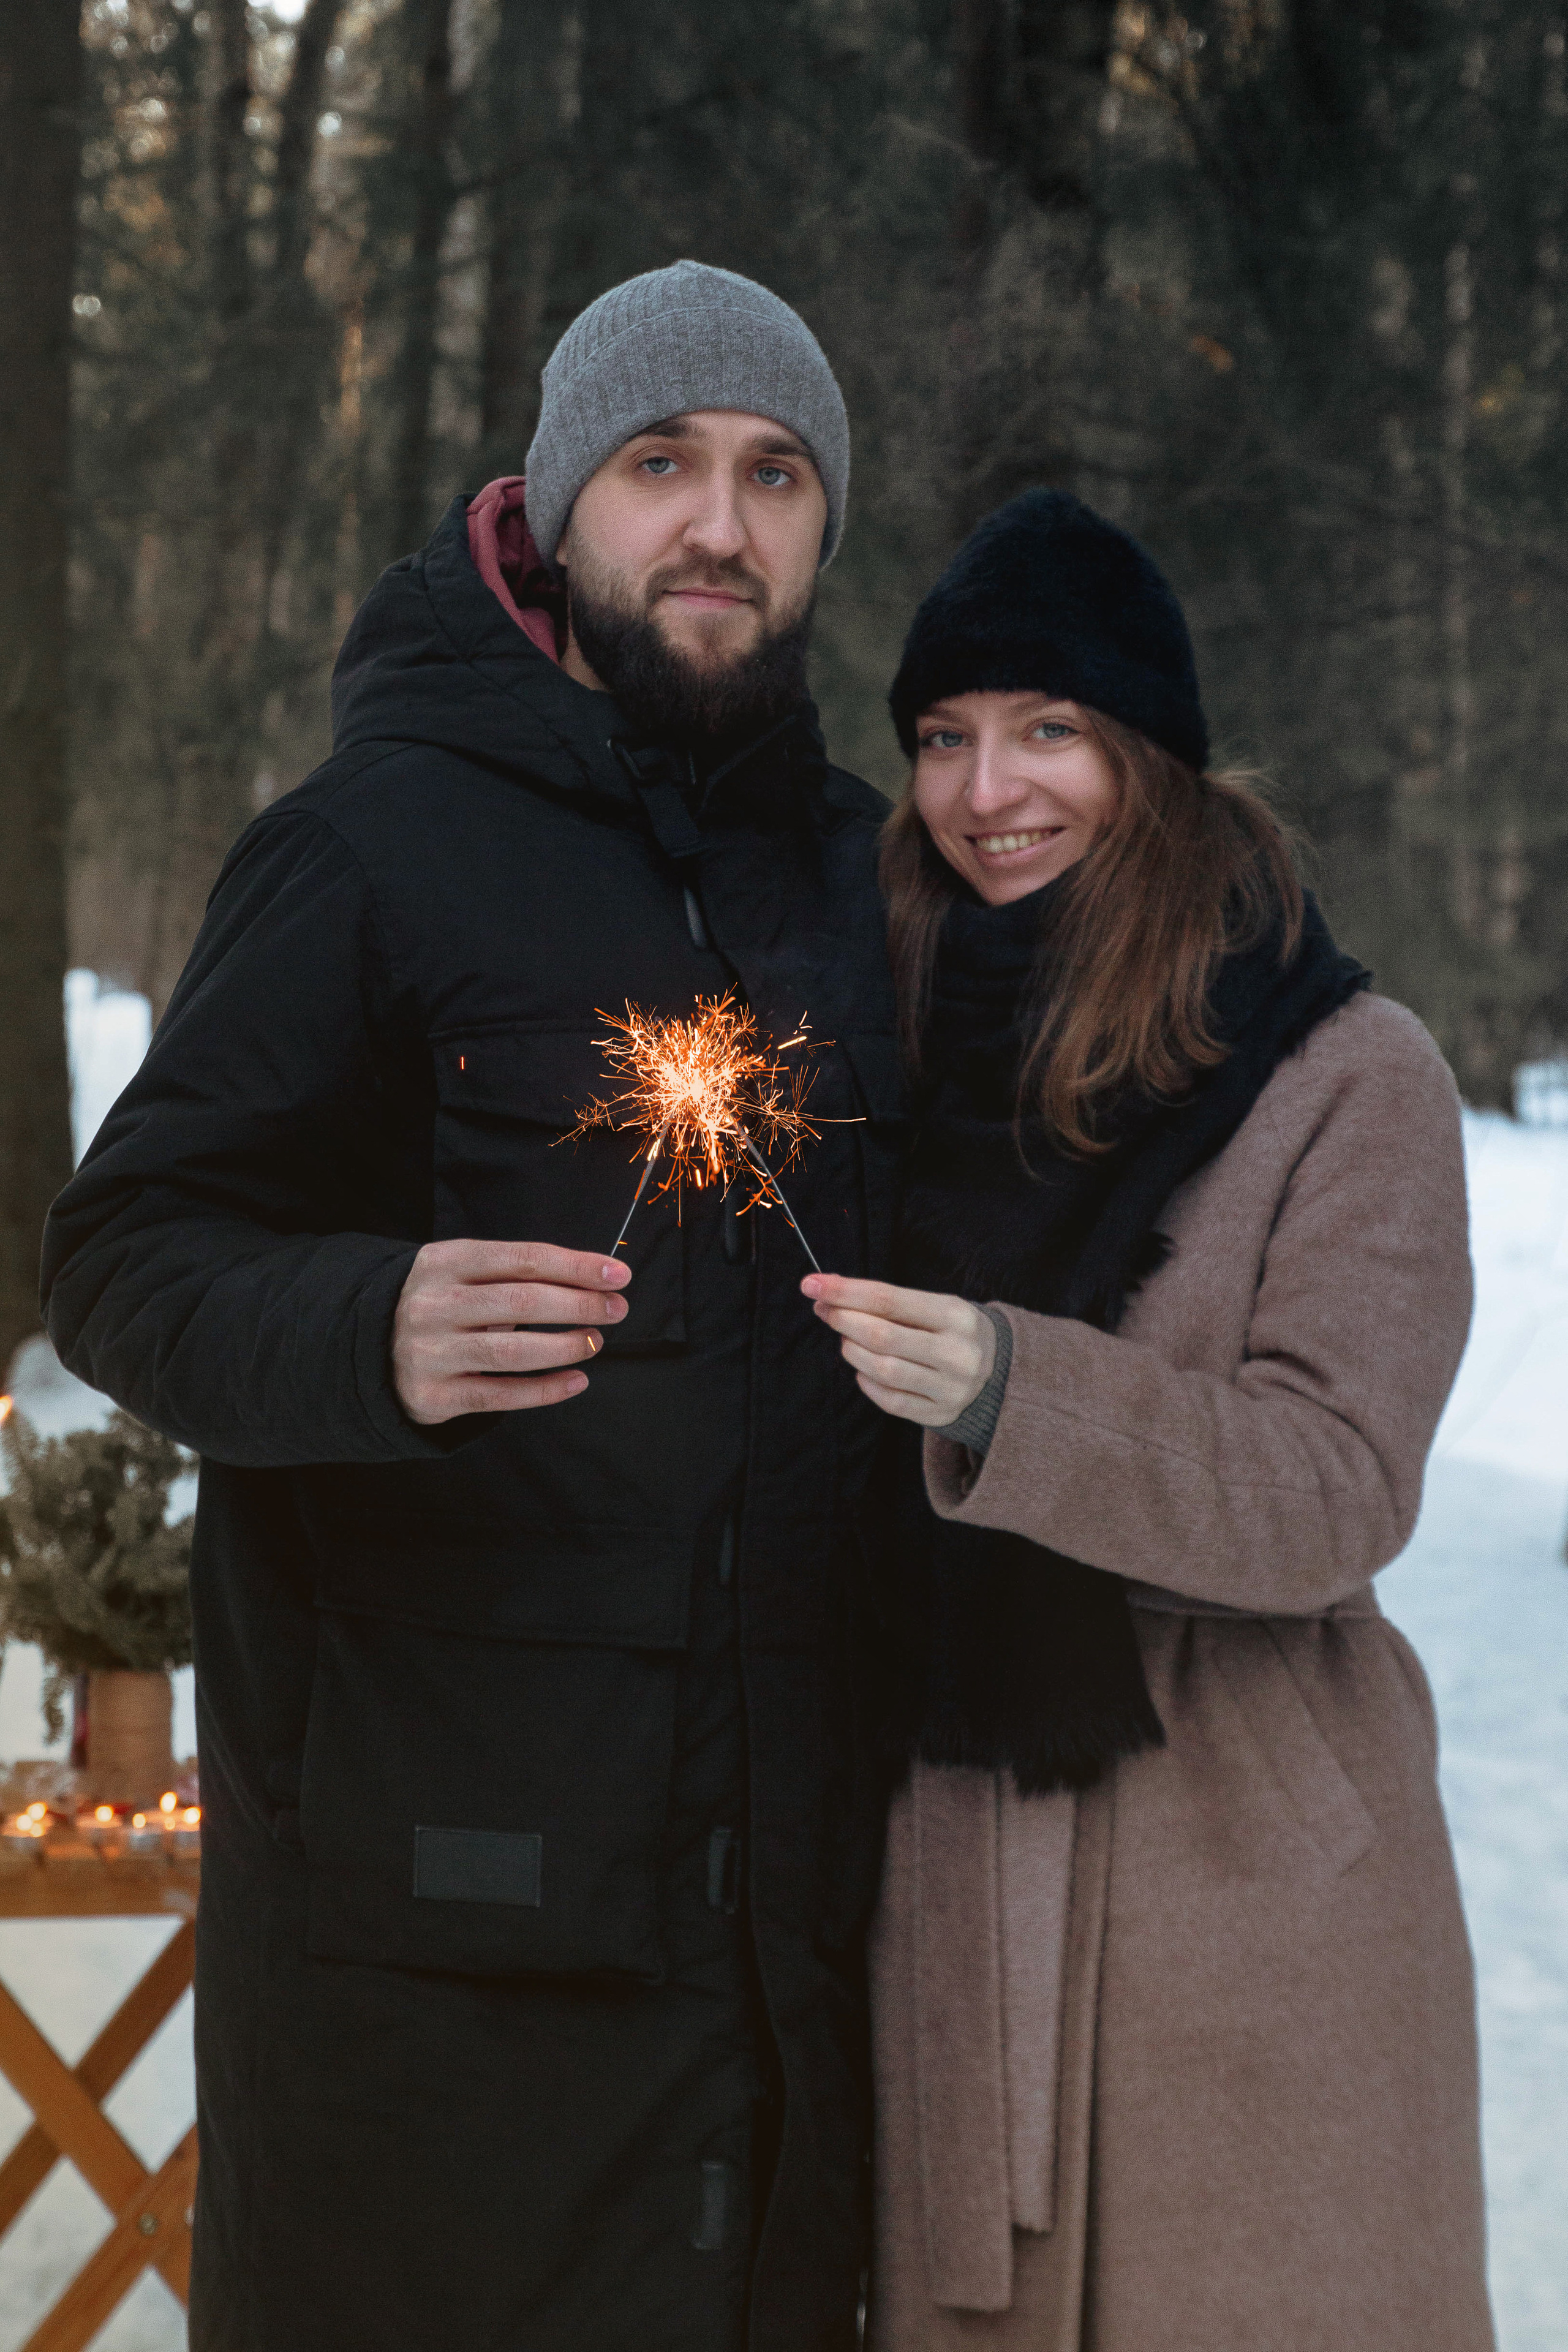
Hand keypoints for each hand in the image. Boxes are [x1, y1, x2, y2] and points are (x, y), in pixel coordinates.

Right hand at [393, 1239, 631, 1424]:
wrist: (371, 1349)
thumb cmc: (442, 1304)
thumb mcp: (463, 1272)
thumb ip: (515, 1274)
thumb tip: (594, 1281)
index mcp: (445, 1261)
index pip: (523, 1259)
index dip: (575, 1266)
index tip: (618, 1274)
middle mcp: (434, 1304)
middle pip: (521, 1302)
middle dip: (579, 1305)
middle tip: (615, 1309)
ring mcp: (430, 1351)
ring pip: (511, 1352)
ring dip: (564, 1347)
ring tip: (594, 1343)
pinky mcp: (433, 1395)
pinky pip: (499, 1395)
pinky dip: (544, 1390)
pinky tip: (576, 1381)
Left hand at [801, 1273, 995, 1426]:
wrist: (998, 1369)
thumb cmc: (950, 1330)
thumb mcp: (932, 1305)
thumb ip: (885, 1300)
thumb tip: (827, 1295)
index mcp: (955, 1315)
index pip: (888, 1300)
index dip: (844, 1292)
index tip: (811, 1284)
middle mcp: (957, 1353)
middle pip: (882, 1336)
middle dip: (843, 1319)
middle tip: (824, 1310)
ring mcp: (950, 1388)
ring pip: (882, 1370)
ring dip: (851, 1350)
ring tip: (847, 1339)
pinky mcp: (940, 1414)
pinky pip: (889, 1400)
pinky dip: (866, 1381)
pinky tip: (863, 1367)